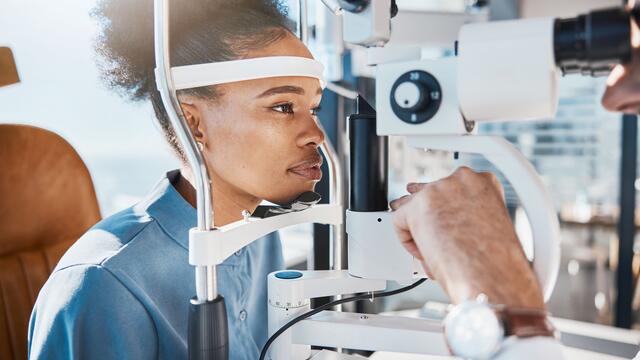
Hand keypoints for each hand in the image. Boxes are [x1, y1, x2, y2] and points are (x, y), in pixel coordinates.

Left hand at [390, 167, 544, 309]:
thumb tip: (448, 230)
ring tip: (418, 243)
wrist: (492, 273)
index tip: (443, 216)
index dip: (446, 206)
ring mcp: (438, 191)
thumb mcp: (490, 228)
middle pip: (430, 191)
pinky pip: (399, 221)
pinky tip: (422, 255)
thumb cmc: (497, 261)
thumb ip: (469, 219)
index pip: (454, 186)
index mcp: (484, 183)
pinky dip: (406, 241)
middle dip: (424, 210)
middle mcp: (461, 181)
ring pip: (413, 205)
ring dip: (415, 226)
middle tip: (421, 223)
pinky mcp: (417, 206)